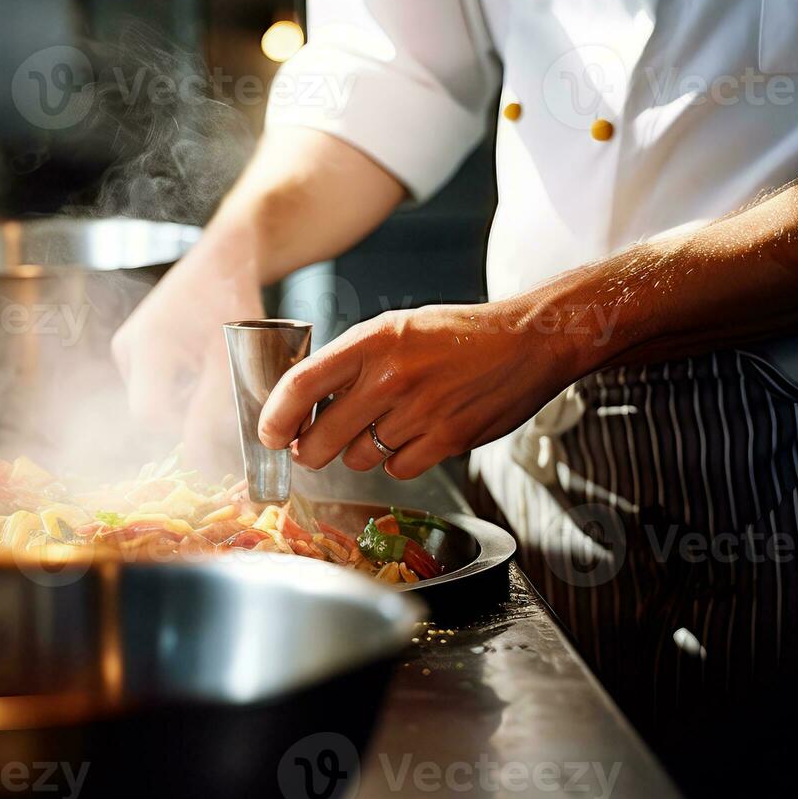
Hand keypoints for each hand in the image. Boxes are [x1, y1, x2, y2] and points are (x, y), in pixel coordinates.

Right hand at [112, 252, 262, 473]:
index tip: (221, 433)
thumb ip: (215, 410)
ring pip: (153, 400)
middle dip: (187, 418)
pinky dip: (181, 389)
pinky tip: (205, 372)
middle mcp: (128, 347)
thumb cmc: (233, 299)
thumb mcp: (232, 356)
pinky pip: (154, 384)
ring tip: (219, 382)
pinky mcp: (136, 347)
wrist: (225, 258)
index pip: (150, 416)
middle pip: (149, 410)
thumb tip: (199, 462)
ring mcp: (128, 347)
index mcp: (147, 345)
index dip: (184, 434)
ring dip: (186, 403)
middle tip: (225, 406)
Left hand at [257, 304, 584, 478]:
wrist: (528, 342)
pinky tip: (413, 437)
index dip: (276, 417)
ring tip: (382, 427)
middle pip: (321, 438)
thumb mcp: (397, 328)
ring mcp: (420, 412)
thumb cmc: (459, 334)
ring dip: (359, 452)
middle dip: (308, 451)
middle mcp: (391, 377)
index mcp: (374, 341)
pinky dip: (398, 461)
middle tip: (310, 449)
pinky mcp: (447, 440)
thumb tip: (306, 398)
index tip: (269, 434)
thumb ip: (353, 360)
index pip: (301, 385)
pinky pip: (398, 469)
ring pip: (359, 458)